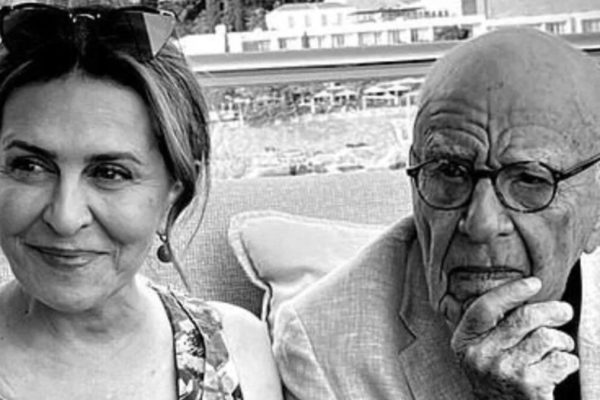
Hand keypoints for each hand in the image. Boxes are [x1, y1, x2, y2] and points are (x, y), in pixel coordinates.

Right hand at [451, 277, 578, 399]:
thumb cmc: (495, 376)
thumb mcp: (479, 349)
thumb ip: (490, 325)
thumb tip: (521, 290)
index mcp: (464, 341)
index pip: (485, 307)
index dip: (512, 291)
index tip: (534, 283)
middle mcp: (481, 356)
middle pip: (525, 318)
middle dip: (552, 310)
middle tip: (564, 311)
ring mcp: (504, 371)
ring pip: (547, 337)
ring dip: (562, 340)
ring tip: (559, 346)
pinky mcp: (529, 387)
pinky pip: (561, 360)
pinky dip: (567, 360)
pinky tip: (558, 366)